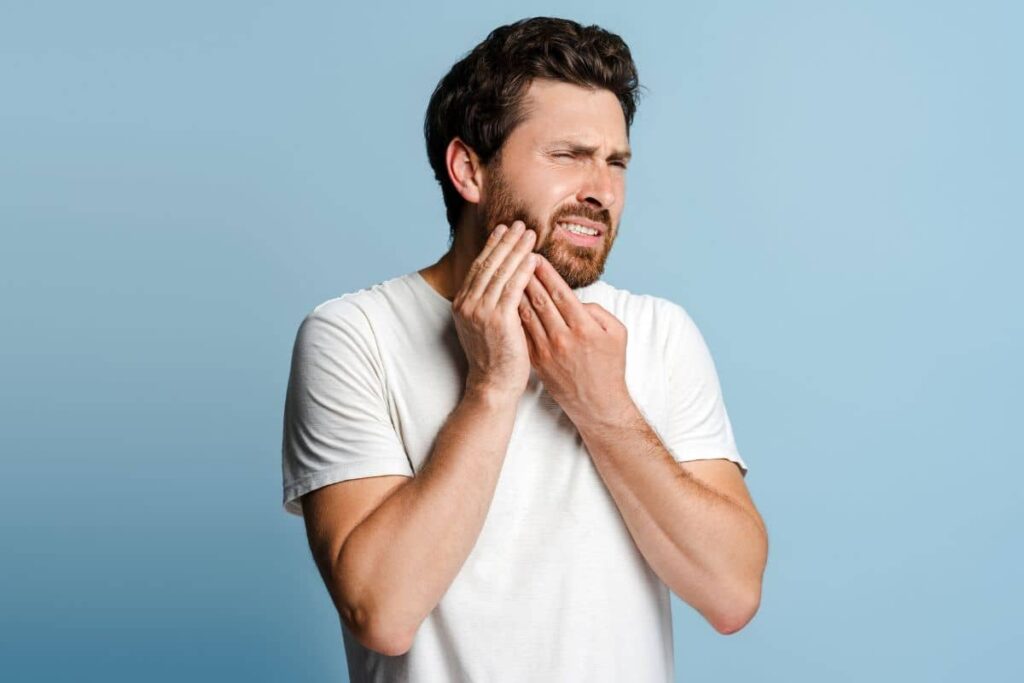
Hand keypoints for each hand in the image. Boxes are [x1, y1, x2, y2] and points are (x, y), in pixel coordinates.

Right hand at [452, 220, 538, 399]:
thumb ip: (490, 302)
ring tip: (530, 234)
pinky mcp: (497, 320)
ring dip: (516, 250)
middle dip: (505, 242)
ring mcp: (480, 311)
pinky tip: (533, 258)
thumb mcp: (485, 325)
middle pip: (488, 264)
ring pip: (500, 272)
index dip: (492, 246)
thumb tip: (504, 279)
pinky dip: (523, 271)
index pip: (479, 267)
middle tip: (520, 224)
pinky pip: (512, 288)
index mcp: (462, 304)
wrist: (493, 384)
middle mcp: (467, 304)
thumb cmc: (495, 357)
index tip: (504, 230)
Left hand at [517, 256, 631, 424]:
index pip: (559, 292)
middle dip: (527, 276)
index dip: (546, 272)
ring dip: (517, 292)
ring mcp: (547, 350)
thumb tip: (576, 299)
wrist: (597, 404)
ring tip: (509, 275)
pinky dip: (515, 315)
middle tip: (517, 258)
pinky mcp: (537, 361)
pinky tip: (509, 301)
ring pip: (527, 314)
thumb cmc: (610, 366)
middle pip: (540, 299)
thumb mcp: (617, 333)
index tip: (536, 257)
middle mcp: (562, 337)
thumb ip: (598, 311)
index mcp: (584, 327)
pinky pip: (523, 332)